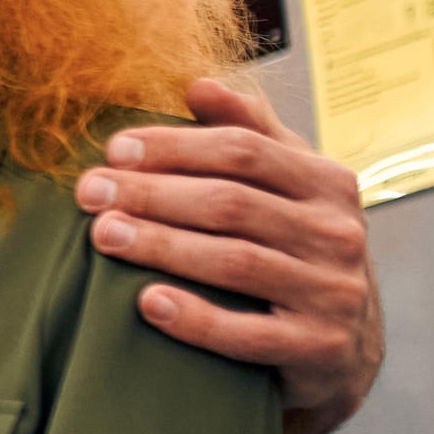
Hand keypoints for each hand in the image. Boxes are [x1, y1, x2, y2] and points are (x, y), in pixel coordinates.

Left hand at [79, 78, 381, 433]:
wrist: (343, 346)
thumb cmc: (295, 249)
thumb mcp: (287, 186)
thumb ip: (249, 133)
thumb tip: (199, 83)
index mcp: (328, 183)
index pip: (243, 151)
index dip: (174, 148)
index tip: (114, 150)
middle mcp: (339, 235)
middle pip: (231, 204)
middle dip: (152, 195)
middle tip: (90, 193)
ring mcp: (333, 294)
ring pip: (234, 263)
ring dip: (162, 246)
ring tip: (103, 235)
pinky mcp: (318, 350)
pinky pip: (246, 334)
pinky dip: (194, 318)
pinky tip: (146, 302)